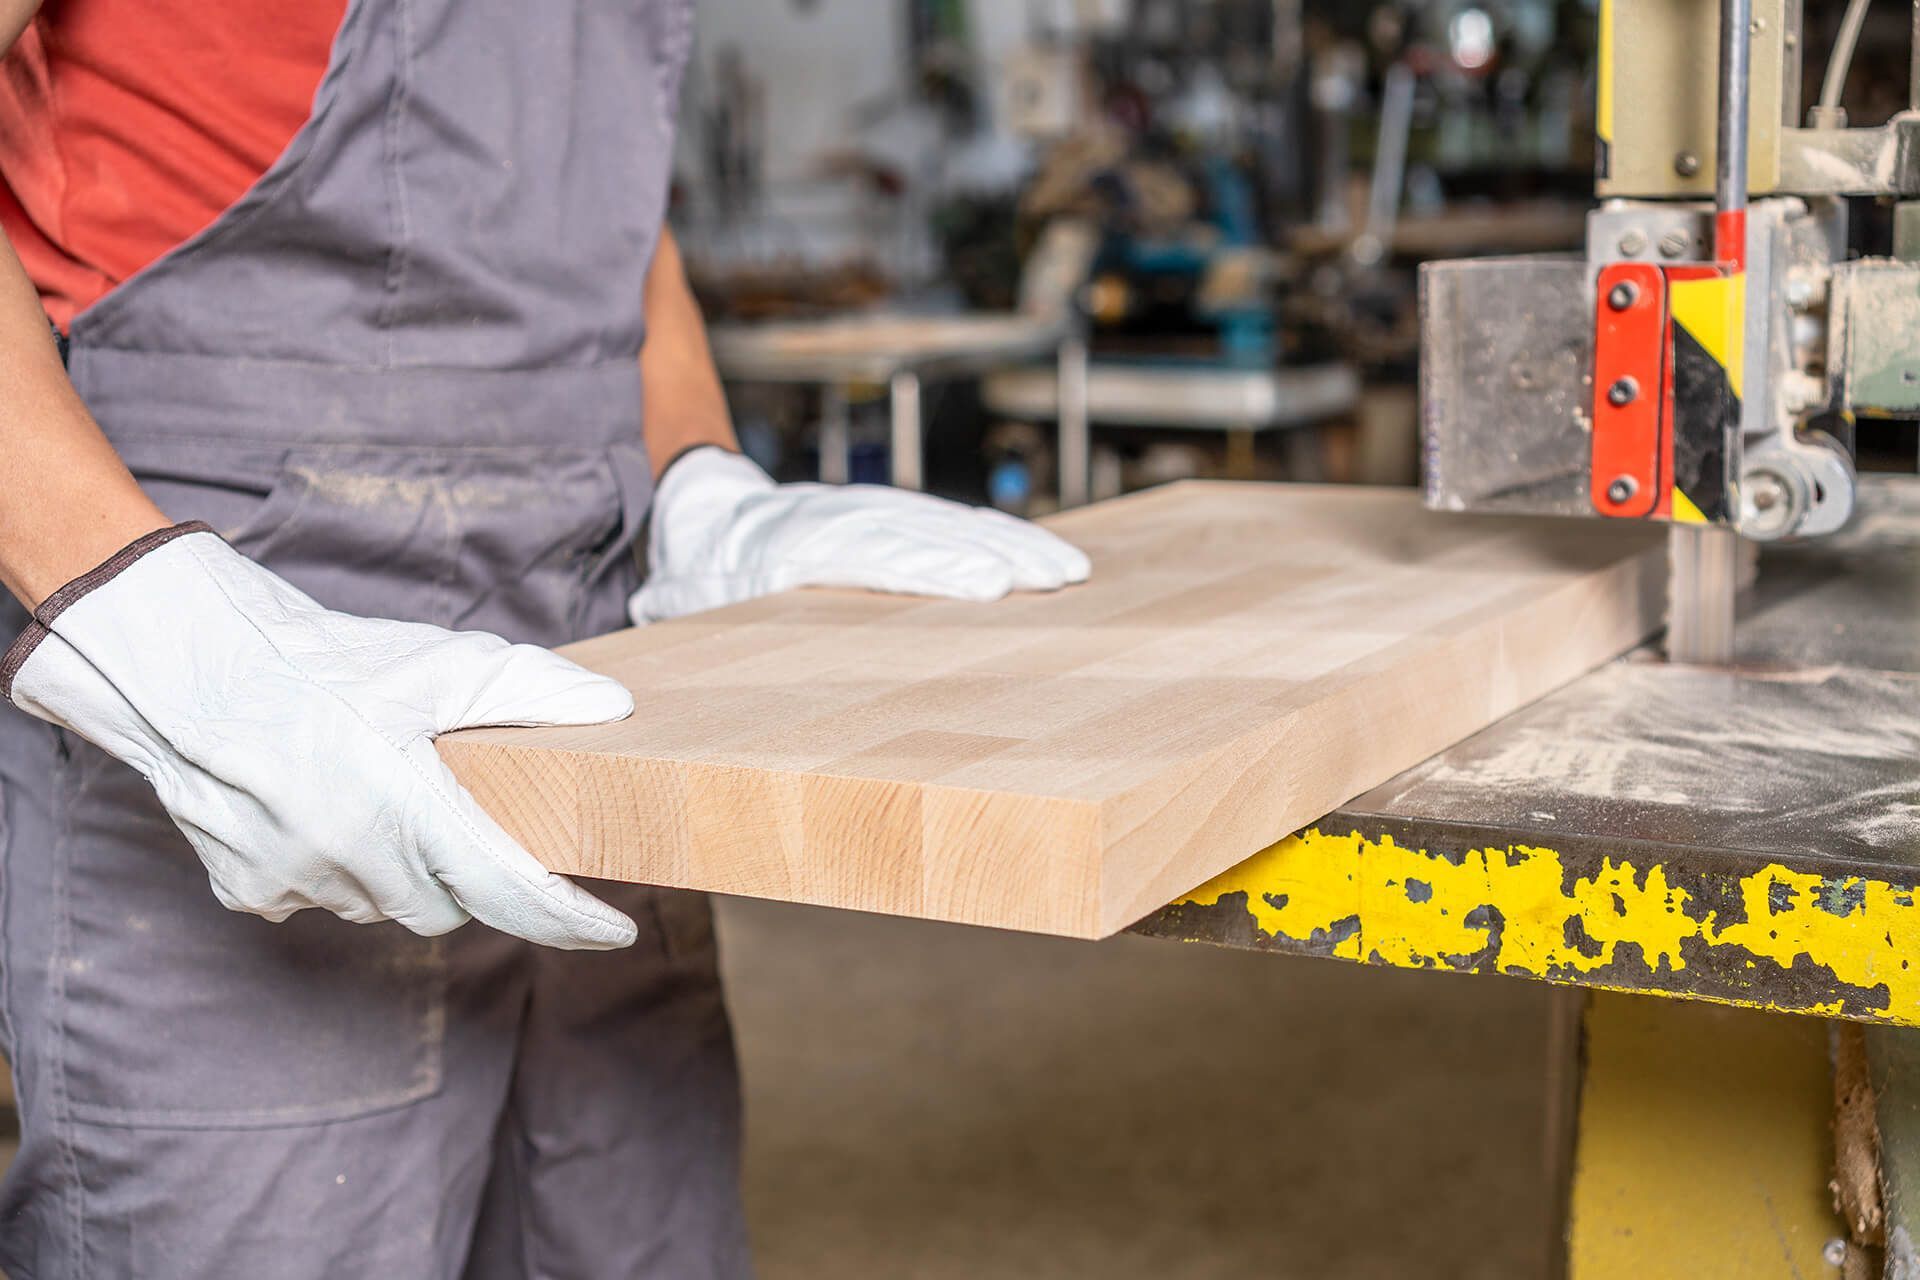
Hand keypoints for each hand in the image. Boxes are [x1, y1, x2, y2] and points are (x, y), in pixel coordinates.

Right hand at [3, 525, 638, 948]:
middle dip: (467, 875)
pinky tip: (321, 809)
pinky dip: (336, 869)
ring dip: (398, 871)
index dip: (572, 920)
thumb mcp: (441, 663)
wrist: (187, 664)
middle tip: (464, 822)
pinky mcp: (249, 889)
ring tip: (380, 799)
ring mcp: (298, 883)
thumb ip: (533, 691)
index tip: (616, 929)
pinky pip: (318, 898)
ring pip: (382, 905)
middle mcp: (355, 861)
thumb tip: (613, 710)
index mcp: (411, 810)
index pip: (514, 892)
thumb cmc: (322, 661)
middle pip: (448, 906)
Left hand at [631, 447, 1091, 623]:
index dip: (929, 565)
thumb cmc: (699, 573)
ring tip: (1065, 573)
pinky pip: (950, 523)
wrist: (705, 511)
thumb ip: (685, 612)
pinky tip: (1043, 557)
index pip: (869, 551)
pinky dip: (999, 536)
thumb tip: (649, 648)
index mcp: (788, 544)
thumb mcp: (684, 600)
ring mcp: (870, 513)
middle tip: (1049, 582)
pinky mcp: (891, 517)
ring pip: (947, 523)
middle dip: (989, 555)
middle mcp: (838, 520)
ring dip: (1009, 546)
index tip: (981, 583)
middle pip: (924, 532)